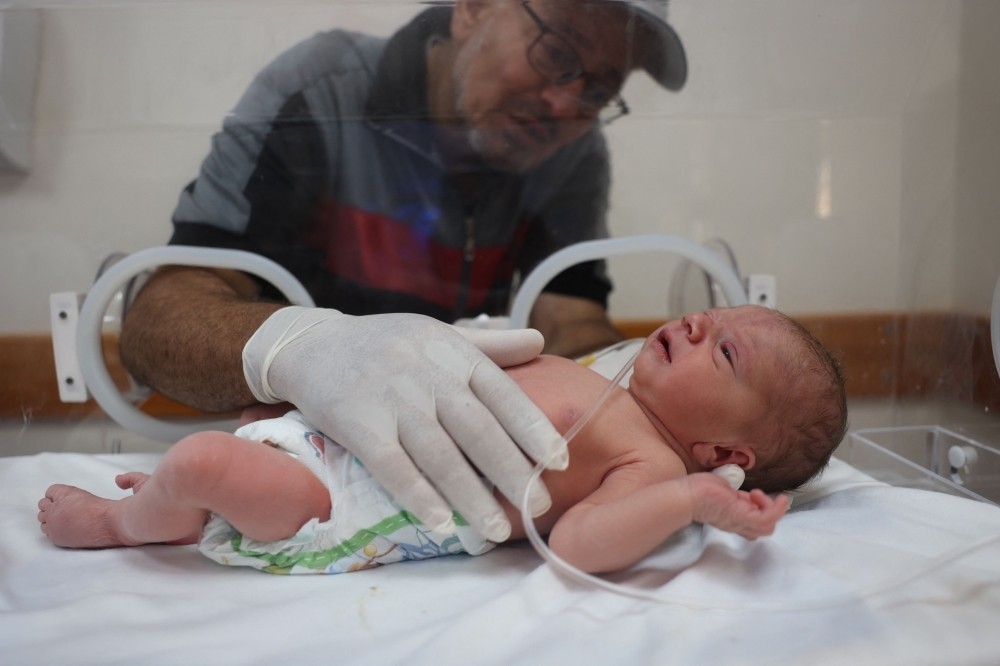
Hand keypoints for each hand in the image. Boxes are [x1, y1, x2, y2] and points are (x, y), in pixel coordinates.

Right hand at [242, 307, 567, 541]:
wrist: (311, 343)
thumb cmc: (385, 343)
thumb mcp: (437, 334)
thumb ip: (489, 345)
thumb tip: (541, 340)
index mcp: (452, 352)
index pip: (502, 392)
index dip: (533, 428)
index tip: (559, 461)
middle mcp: (426, 373)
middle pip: (478, 429)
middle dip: (511, 472)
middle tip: (538, 507)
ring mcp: (391, 398)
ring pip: (439, 454)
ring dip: (471, 496)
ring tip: (497, 529)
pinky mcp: (357, 422)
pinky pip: (391, 465)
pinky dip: (417, 494)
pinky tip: (440, 522)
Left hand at [686, 473, 788, 539]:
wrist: (687, 495)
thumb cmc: (698, 489)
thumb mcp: (721, 491)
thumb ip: (733, 495)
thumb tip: (738, 494)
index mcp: (732, 516)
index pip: (753, 523)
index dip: (759, 509)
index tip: (752, 494)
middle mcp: (738, 523)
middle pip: (764, 529)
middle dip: (768, 510)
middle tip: (755, 495)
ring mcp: (741, 522)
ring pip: (769, 527)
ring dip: (772, 508)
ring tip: (757, 493)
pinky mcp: (743, 517)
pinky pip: (769, 519)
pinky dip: (778, 510)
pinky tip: (777, 497)